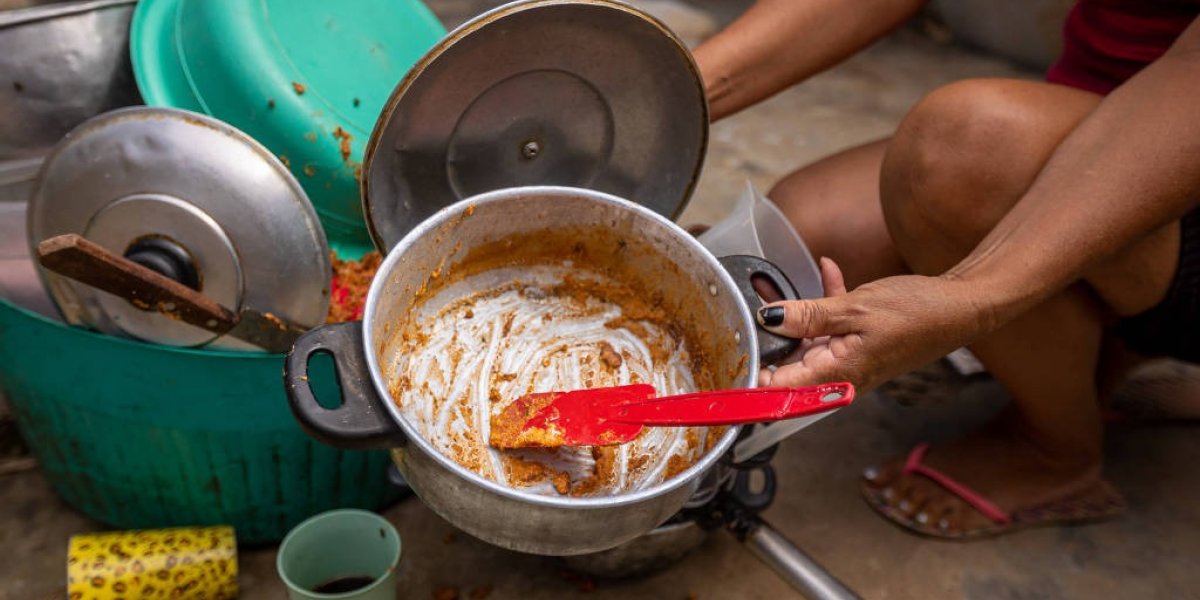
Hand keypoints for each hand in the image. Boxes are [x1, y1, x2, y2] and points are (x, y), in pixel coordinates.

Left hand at [757, 258, 994, 390]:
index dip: (749, 382)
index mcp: (836, 376)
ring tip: (773, 286)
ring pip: (805, 344)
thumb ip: (807, 316)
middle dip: (764, 343)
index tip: (724, 366)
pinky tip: (826, 269)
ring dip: (791, 317)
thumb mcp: (853, 309)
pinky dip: (823, 301)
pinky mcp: (858, 343)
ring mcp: (848, 360)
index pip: (779, 392)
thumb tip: (767, 319)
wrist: (962, 306)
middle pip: (786, 369)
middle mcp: (839, 376)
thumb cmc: (917, 313)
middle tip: (740, 314)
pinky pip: (829, 326)